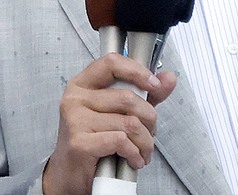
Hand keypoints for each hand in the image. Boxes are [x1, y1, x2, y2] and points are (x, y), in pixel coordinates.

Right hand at [42, 54, 176, 194]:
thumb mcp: (119, 112)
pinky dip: (134, 152)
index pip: (112, 63)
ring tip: (143, 149)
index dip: (137, 71)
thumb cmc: (92, 141)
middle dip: (149, 118)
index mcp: (83, 84)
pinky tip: (133, 158)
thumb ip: (145, 95)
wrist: (70, 174)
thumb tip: (167, 79)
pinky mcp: (80, 142)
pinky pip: (121, 140)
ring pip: (129, 123)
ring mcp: (75, 120)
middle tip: (150, 131)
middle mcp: (76, 99)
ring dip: (145, 141)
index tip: (154, 84)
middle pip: (127, 98)